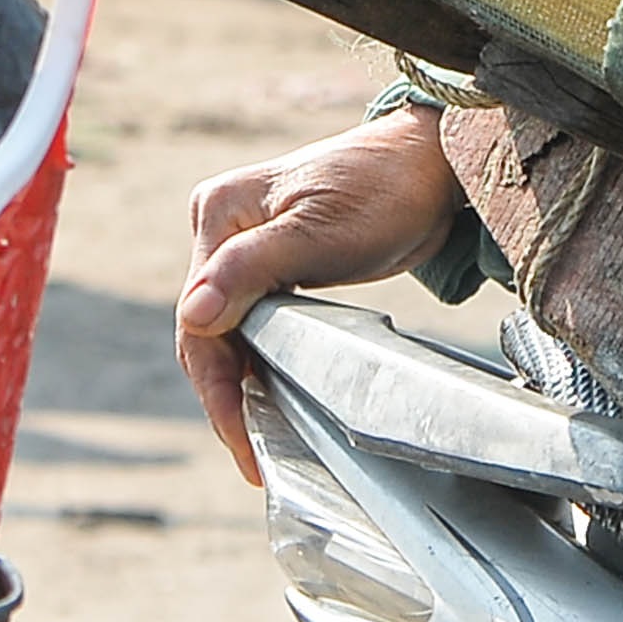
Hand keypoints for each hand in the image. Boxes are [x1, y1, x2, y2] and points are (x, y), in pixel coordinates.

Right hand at [175, 107, 458, 480]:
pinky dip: (259, 362)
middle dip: (225, 395)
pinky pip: (252, 321)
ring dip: (240, 383)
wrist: (429, 165)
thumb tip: (193, 316)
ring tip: (262, 441)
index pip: (197, 318)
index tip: (242, 438)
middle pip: (205, 329)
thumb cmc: (381, 191)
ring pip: (226, 331)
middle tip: (252, 456)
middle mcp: (220, 227)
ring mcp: (244, 244)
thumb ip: (249, 271)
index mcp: (219, 214)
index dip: (216, 386)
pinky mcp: (272, 261)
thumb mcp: (317, 235)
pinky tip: (274, 398)